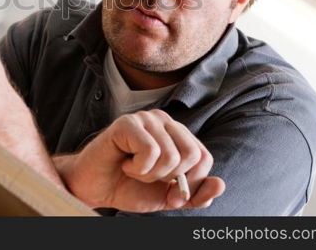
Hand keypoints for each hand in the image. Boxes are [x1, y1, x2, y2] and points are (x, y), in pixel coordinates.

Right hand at [56, 109, 224, 211]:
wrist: (95, 188)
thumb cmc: (129, 187)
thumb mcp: (167, 196)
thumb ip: (194, 194)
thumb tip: (219, 185)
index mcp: (177, 134)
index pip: (204, 157)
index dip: (190, 182)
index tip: (168, 190)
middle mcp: (164, 121)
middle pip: (192, 155)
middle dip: (171, 178)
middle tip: (148, 177)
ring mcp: (145, 119)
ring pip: (171, 155)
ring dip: (150, 174)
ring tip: (134, 169)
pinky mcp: (127, 123)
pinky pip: (150, 151)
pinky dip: (138, 168)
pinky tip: (125, 163)